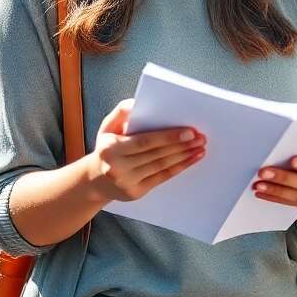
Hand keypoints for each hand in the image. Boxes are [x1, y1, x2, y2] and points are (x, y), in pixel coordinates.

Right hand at [85, 99, 204, 202]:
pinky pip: (162, 178)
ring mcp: (126, 182)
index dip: (169, 137)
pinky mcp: (136, 193)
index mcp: (110, 148)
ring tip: (199, 147)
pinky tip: (191, 159)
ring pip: (161, 166)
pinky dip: (179, 168)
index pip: (145, 141)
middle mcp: (117, 167)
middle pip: (156, 154)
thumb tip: (136, 103)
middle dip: (181, 146)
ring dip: (184, 156)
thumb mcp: (107, 127)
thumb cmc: (106, 148)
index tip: (189, 131)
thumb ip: (121, 112)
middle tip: (200, 137)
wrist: (95, 180)